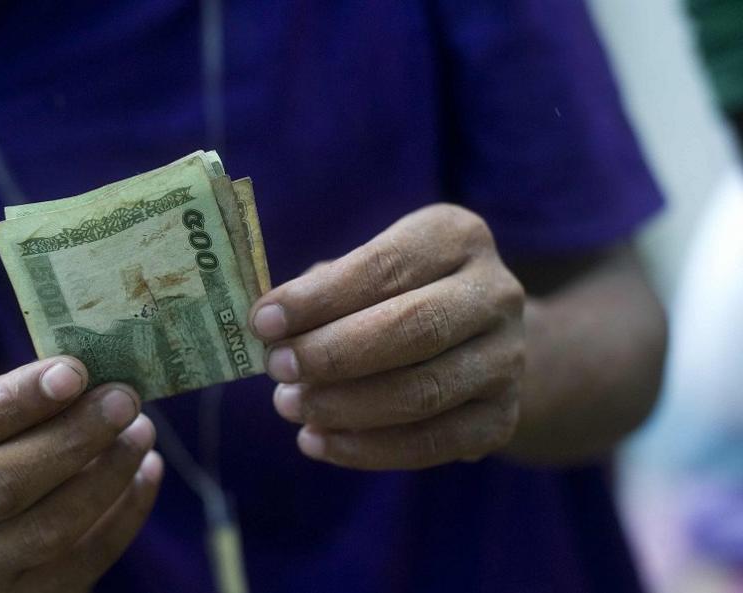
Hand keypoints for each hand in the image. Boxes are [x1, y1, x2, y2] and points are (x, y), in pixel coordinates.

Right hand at [0, 357, 162, 592]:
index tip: (72, 372)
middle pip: (2, 482)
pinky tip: (149, 470)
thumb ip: (33, 395)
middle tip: (123, 399)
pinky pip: (86, 559)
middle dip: (72, 436)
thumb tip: (100, 374)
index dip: (14, 400)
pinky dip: (126, 512)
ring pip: (48, 527)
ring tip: (142, 432)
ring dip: (106, 474)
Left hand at [249, 204, 524, 469]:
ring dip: (343, 405)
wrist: (479, 343)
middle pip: (413, 329)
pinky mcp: (502, 418)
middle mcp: (495, 293)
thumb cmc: (397, 296)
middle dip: (332, 353)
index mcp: (457, 237)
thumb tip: (268, 323)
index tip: (263, 322)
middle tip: (276, 368)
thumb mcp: (367, 271)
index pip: (385, 267)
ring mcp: (508, 359)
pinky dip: (366, 449)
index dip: (319, 298)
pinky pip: (432, 443)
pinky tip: (317, 441)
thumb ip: (322, 290)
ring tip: (289, 406)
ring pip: (422, 392)